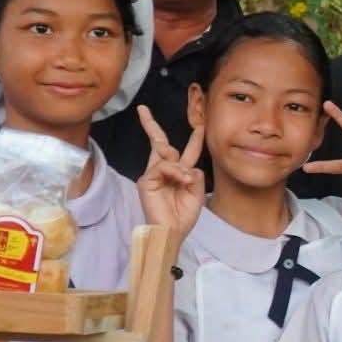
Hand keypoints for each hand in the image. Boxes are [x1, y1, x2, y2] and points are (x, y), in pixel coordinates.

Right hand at [136, 106, 205, 237]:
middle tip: (143, 110)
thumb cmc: (183, 216)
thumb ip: (194, 175)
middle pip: (160, 143)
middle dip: (150, 125)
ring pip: (167, 155)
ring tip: (186, 182)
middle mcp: (164, 171)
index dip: (194, 137)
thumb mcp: (197, 192)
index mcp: (179, 173)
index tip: (199, 124)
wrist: (173, 232)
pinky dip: (174, 172)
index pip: (186, 151)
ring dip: (180, 167)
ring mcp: (153, 175)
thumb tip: (186, 166)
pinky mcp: (146, 181)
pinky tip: (181, 181)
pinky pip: (162, 166)